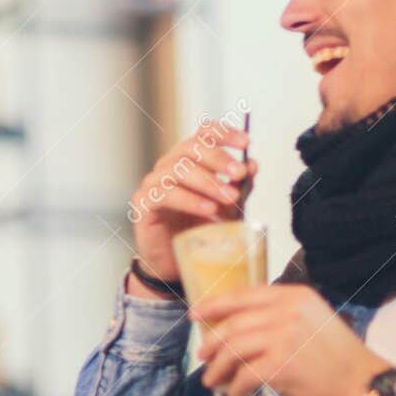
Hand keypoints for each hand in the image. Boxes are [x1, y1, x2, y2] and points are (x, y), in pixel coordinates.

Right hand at [128, 122, 256, 293]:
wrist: (175, 262)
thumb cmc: (199, 230)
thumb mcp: (228, 207)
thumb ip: (240, 186)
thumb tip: (252, 165)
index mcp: (190, 160)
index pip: (203, 133)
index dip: (224, 133)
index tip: (245, 143)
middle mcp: (169, 165)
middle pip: (190, 147)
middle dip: (219, 159)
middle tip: (239, 174)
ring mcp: (153, 183)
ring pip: (178, 169)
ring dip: (208, 182)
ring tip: (229, 198)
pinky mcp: (143, 203)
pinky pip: (165, 194)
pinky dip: (190, 200)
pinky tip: (209, 210)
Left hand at [193, 285, 390, 395]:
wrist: (364, 386)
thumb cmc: (337, 358)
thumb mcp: (311, 321)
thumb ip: (279, 317)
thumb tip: (235, 327)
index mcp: (295, 296)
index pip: (244, 295)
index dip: (214, 304)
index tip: (195, 314)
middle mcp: (288, 311)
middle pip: (233, 324)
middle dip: (211, 342)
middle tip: (203, 356)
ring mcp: (283, 337)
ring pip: (233, 349)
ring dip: (218, 368)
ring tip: (213, 380)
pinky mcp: (280, 365)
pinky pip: (244, 375)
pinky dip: (235, 387)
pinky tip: (236, 394)